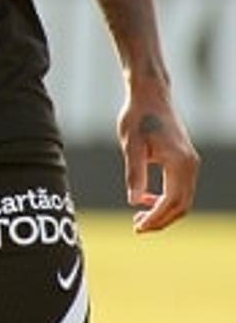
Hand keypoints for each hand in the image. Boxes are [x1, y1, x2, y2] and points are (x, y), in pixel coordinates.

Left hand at [119, 84, 197, 233]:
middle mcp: (191, 165)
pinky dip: (165, 199)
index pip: (171, 201)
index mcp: (180, 162)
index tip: (137, 227)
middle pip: (181, 205)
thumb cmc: (138, 117)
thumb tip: (134, 201)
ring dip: (163, 211)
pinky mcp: (185, 162)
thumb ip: (135, 173)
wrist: (150, 96)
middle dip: (160, 220)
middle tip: (136, 227)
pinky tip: (144, 200)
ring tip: (138, 217)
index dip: (156, 218)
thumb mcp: (131, 145)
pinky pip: (180, 189)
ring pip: (182, 199)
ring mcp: (190, 164)